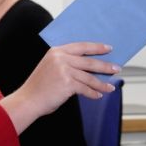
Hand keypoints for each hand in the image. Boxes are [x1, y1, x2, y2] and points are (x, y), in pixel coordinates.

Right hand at [0, 42, 119, 133]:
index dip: (96, 47)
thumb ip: (67, 63)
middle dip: (105, 65)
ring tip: (111, 87)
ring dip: (102, 83)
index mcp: (57, 51)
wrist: (28, 100)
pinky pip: (85, 88)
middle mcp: (61, 58)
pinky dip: (93, 93)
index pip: (81, 46)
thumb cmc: (40, 86)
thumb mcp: (51, 67)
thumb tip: (89, 67)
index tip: (108, 48)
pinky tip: (98, 95)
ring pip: (89, 76)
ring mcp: (64, 70)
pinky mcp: (67, 83)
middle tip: (116, 67)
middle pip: (89, 61)